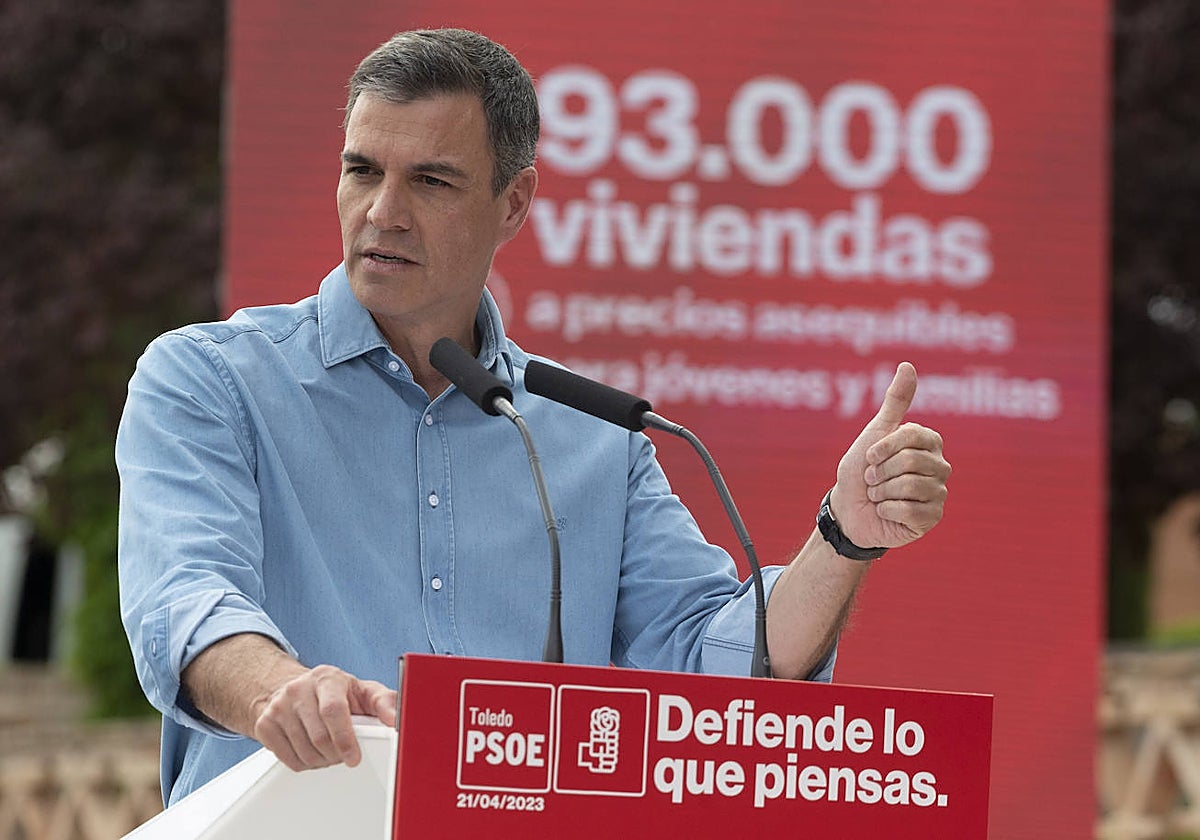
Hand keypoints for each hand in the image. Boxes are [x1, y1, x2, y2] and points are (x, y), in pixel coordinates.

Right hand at [250, 664, 396, 771]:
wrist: (296, 691)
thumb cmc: (336, 694)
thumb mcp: (363, 692)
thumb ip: (385, 702)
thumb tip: (396, 719)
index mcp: (327, 678)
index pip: (334, 710)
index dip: (345, 739)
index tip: (354, 758)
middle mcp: (299, 688)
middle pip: (319, 737)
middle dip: (337, 754)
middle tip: (344, 754)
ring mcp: (279, 706)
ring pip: (304, 752)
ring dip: (322, 761)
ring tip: (329, 750)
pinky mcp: (265, 724)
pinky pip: (288, 759)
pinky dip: (304, 764)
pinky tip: (311, 750)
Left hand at [830, 362, 949, 549]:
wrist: (849, 508)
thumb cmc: (861, 468)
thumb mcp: (875, 432)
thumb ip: (896, 401)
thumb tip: (907, 365)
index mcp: (929, 443)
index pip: (911, 436)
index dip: (883, 447)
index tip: (870, 456)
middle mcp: (940, 466)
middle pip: (910, 462)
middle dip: (880, 471)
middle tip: (873, 479)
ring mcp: (939, 493)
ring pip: (909, 486)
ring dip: (881, 491)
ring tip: (879, 494)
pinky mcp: (933, 518)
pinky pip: (908, 510)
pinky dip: (886, 510)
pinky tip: (885, 511)